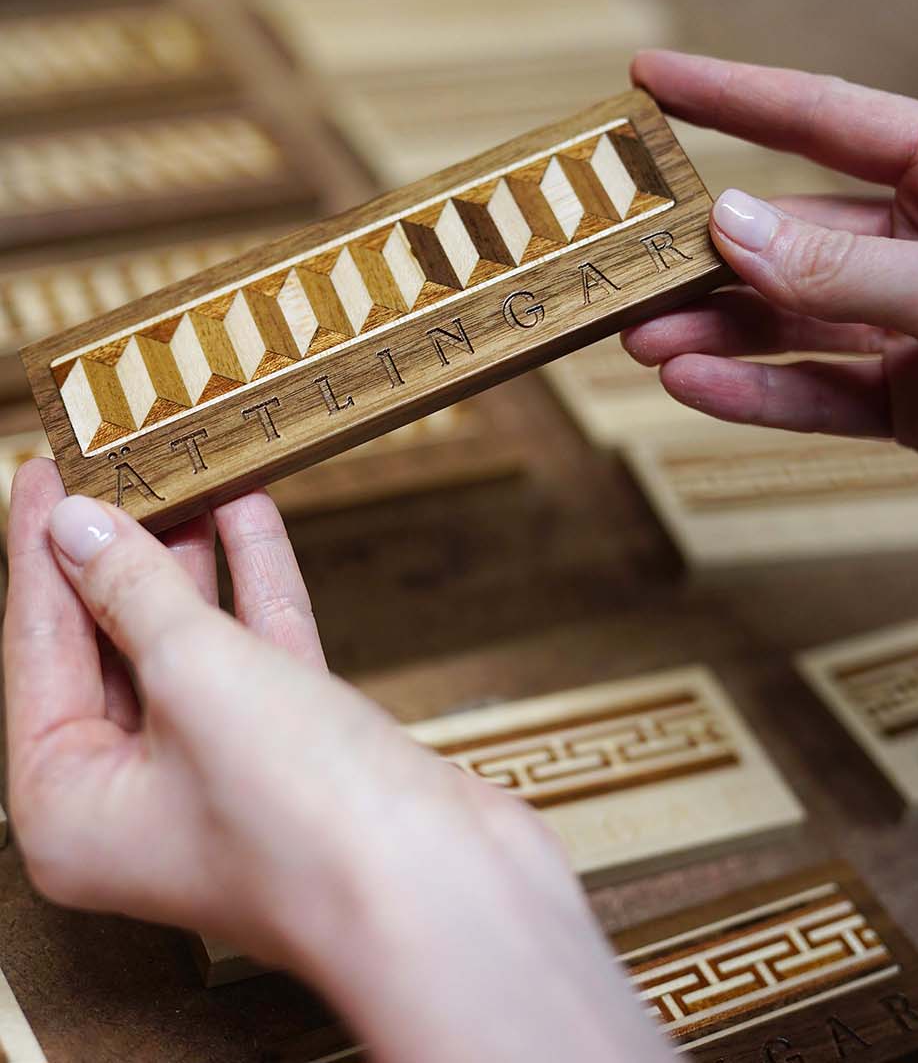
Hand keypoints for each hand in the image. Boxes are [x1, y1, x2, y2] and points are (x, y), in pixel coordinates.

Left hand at [3, 462, 664, 1062]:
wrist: (444, 888)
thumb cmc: (303, 816)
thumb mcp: (195, 674)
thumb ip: (131, 591)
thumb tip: (78, 529)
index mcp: (68, 808)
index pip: (34, 651)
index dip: (39, 552)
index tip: (48, 471)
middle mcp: (131, 802)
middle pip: (106, 646)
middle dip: (119, 549)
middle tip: (116, 462)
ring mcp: (217, 778)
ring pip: (186, 644)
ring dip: (189, 557)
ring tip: (183, 470)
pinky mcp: (293, 756)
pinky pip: (256, 653)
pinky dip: (253, 584)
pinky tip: (250, 514)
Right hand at [624, 49, 917, 502]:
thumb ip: (844, 266)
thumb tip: (733, 224)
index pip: (829, 118)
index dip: (734, 94)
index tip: (653, 79)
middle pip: (798, 230)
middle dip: (709, 246)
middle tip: (626, 252)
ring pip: (799, 319)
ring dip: (720, 331)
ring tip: (642, 336)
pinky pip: (826, 392)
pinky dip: (764, 395)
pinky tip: (699, 389)